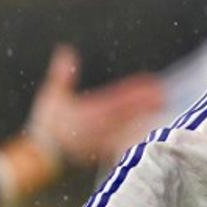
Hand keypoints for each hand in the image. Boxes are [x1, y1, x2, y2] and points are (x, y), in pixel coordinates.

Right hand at [27, 45, 164, 164]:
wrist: (43, 155)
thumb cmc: (47, 126)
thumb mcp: (51, 96)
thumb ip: (61, 74)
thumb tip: (65, 50)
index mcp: (89, 113)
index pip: (119, 98)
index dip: (136, 90)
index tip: (151, 83)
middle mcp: (99, 127)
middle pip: (129, 113)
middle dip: (146, 104)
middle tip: (163, 95)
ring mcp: (102, 139)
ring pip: (129, 126)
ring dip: (145, 117)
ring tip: (160, 108)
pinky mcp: (102, 149)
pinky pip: (124, 140)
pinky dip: (136, 132)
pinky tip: (146, 128)